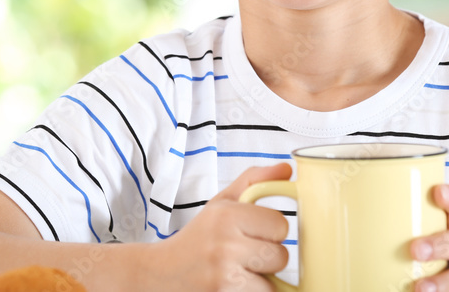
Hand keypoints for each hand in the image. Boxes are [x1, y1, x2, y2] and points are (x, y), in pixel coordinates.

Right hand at [147, 162, 292, 291]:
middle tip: (246, 254)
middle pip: (281, 256)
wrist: (161, 272)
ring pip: (272, 281)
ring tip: (240, 270)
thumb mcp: (222, 202)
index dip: (272, 231)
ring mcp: (223, 274)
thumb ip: (255, 181)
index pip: (281, 226)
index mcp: (227, 215)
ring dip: (261, 279)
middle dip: (268, 257)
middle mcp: (225, 243)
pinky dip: (252, 291)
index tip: (255, 232)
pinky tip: (236, 284)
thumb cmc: (199, 236)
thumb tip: (287, 169)